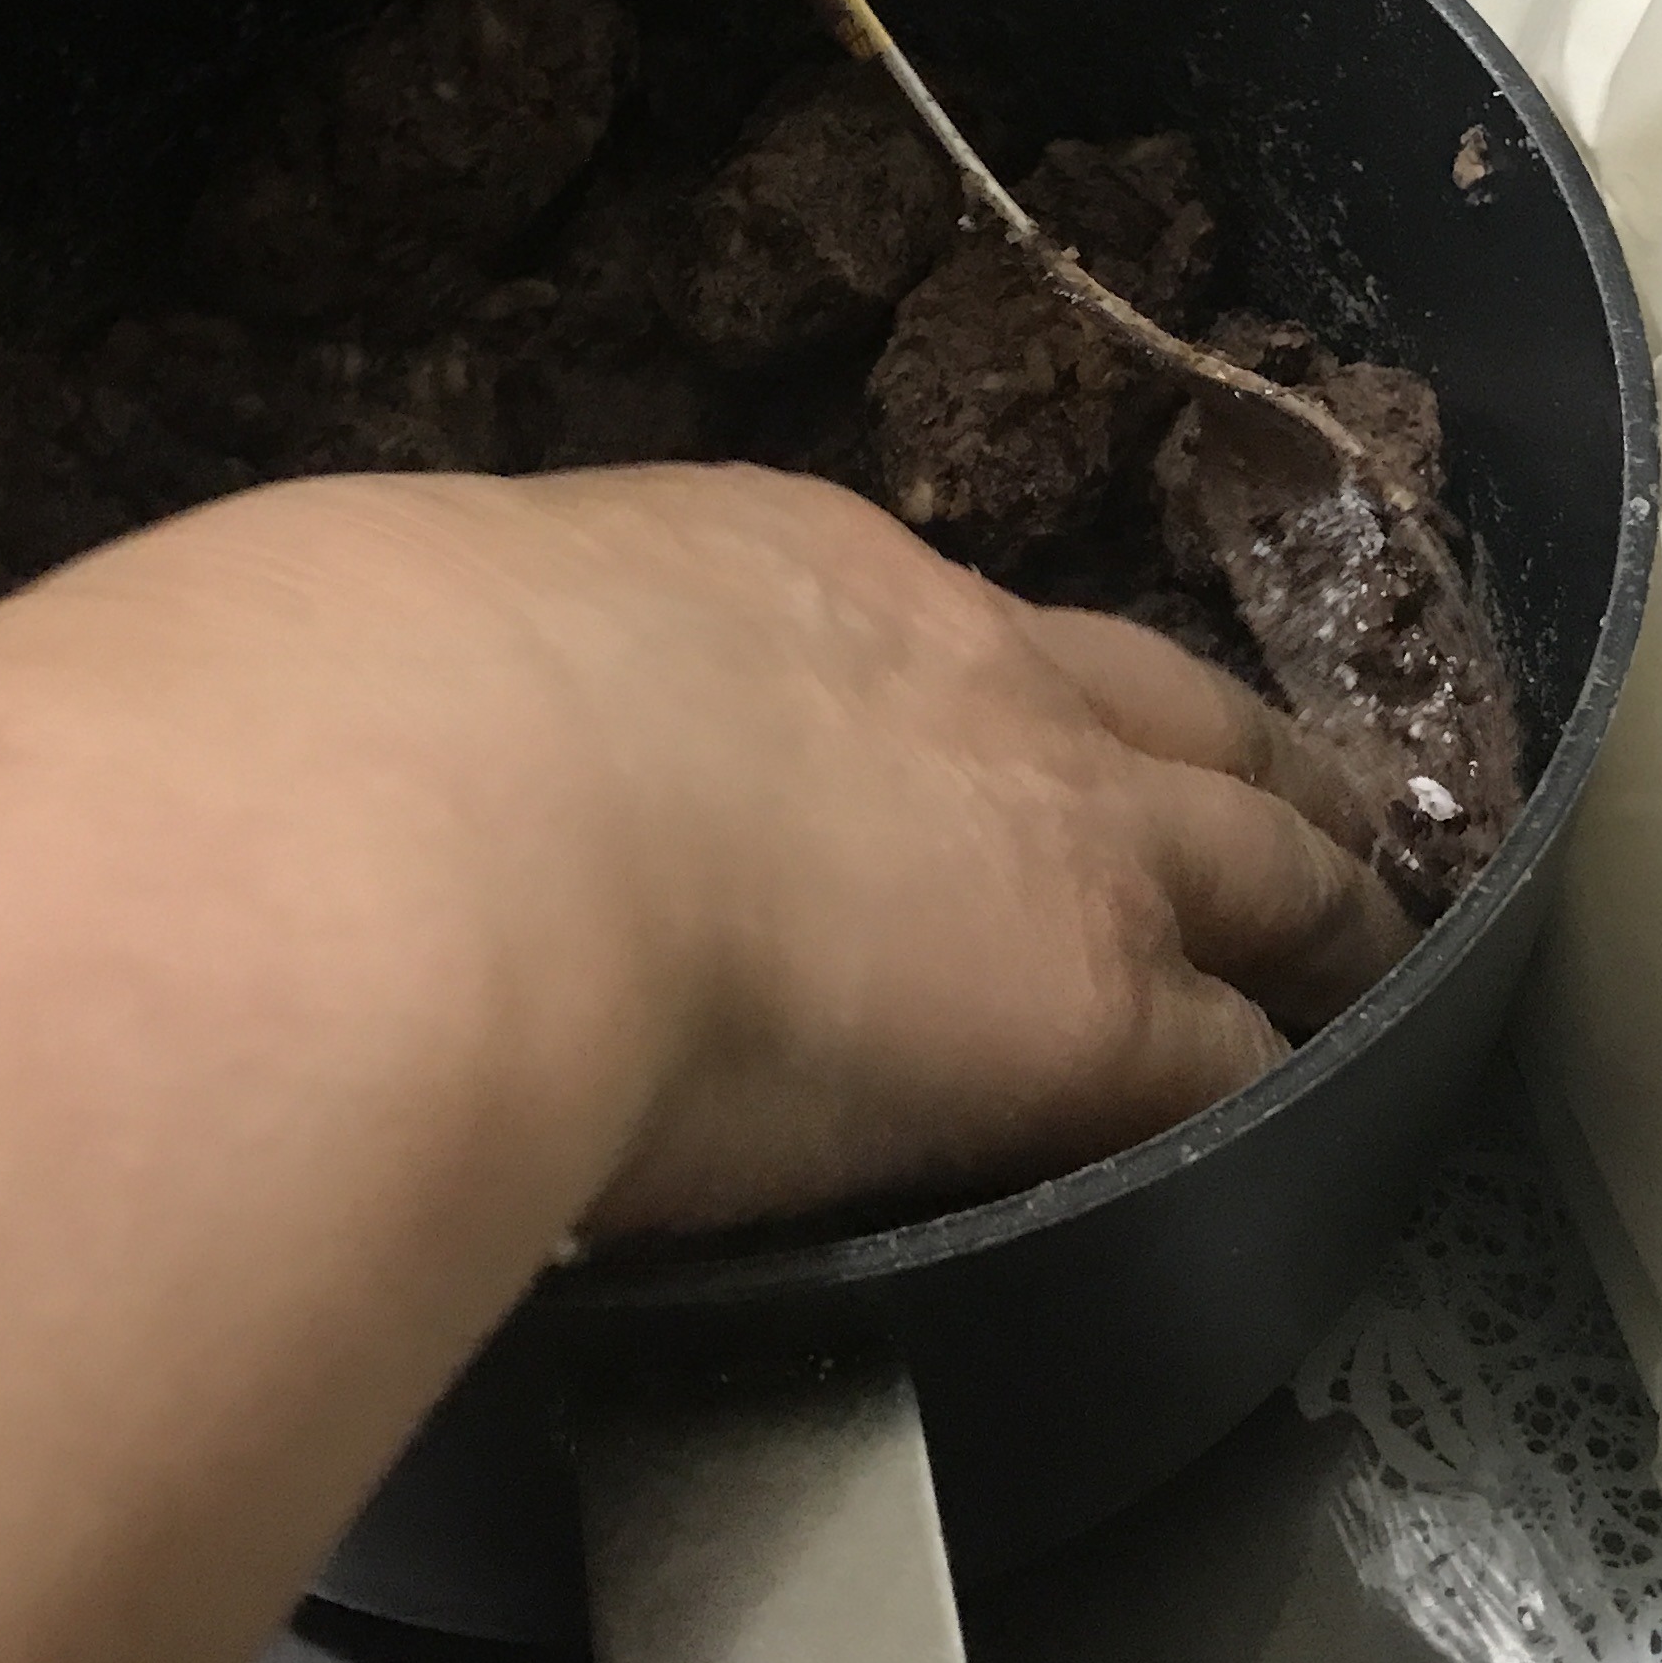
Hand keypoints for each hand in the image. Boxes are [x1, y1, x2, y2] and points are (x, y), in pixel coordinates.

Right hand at [0, 468, 1394, 1662]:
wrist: (406, 800)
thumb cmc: (339, 710)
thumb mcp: (392, 641)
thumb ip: (415, 688)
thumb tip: (305, 734)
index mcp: (767, 567)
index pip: (937, 618)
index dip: (1002, 678)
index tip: (1014, 719)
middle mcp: (946, 665)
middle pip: (1159, 696)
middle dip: (1229, 753)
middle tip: (1291, 798)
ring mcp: (1046, 826)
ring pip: (1263, 851)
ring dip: (1310, 897)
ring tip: (1356, 934)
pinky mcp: (1085, 1006)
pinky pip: (1240, 1043)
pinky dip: (1273, 1067)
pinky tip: (1299, 1095)